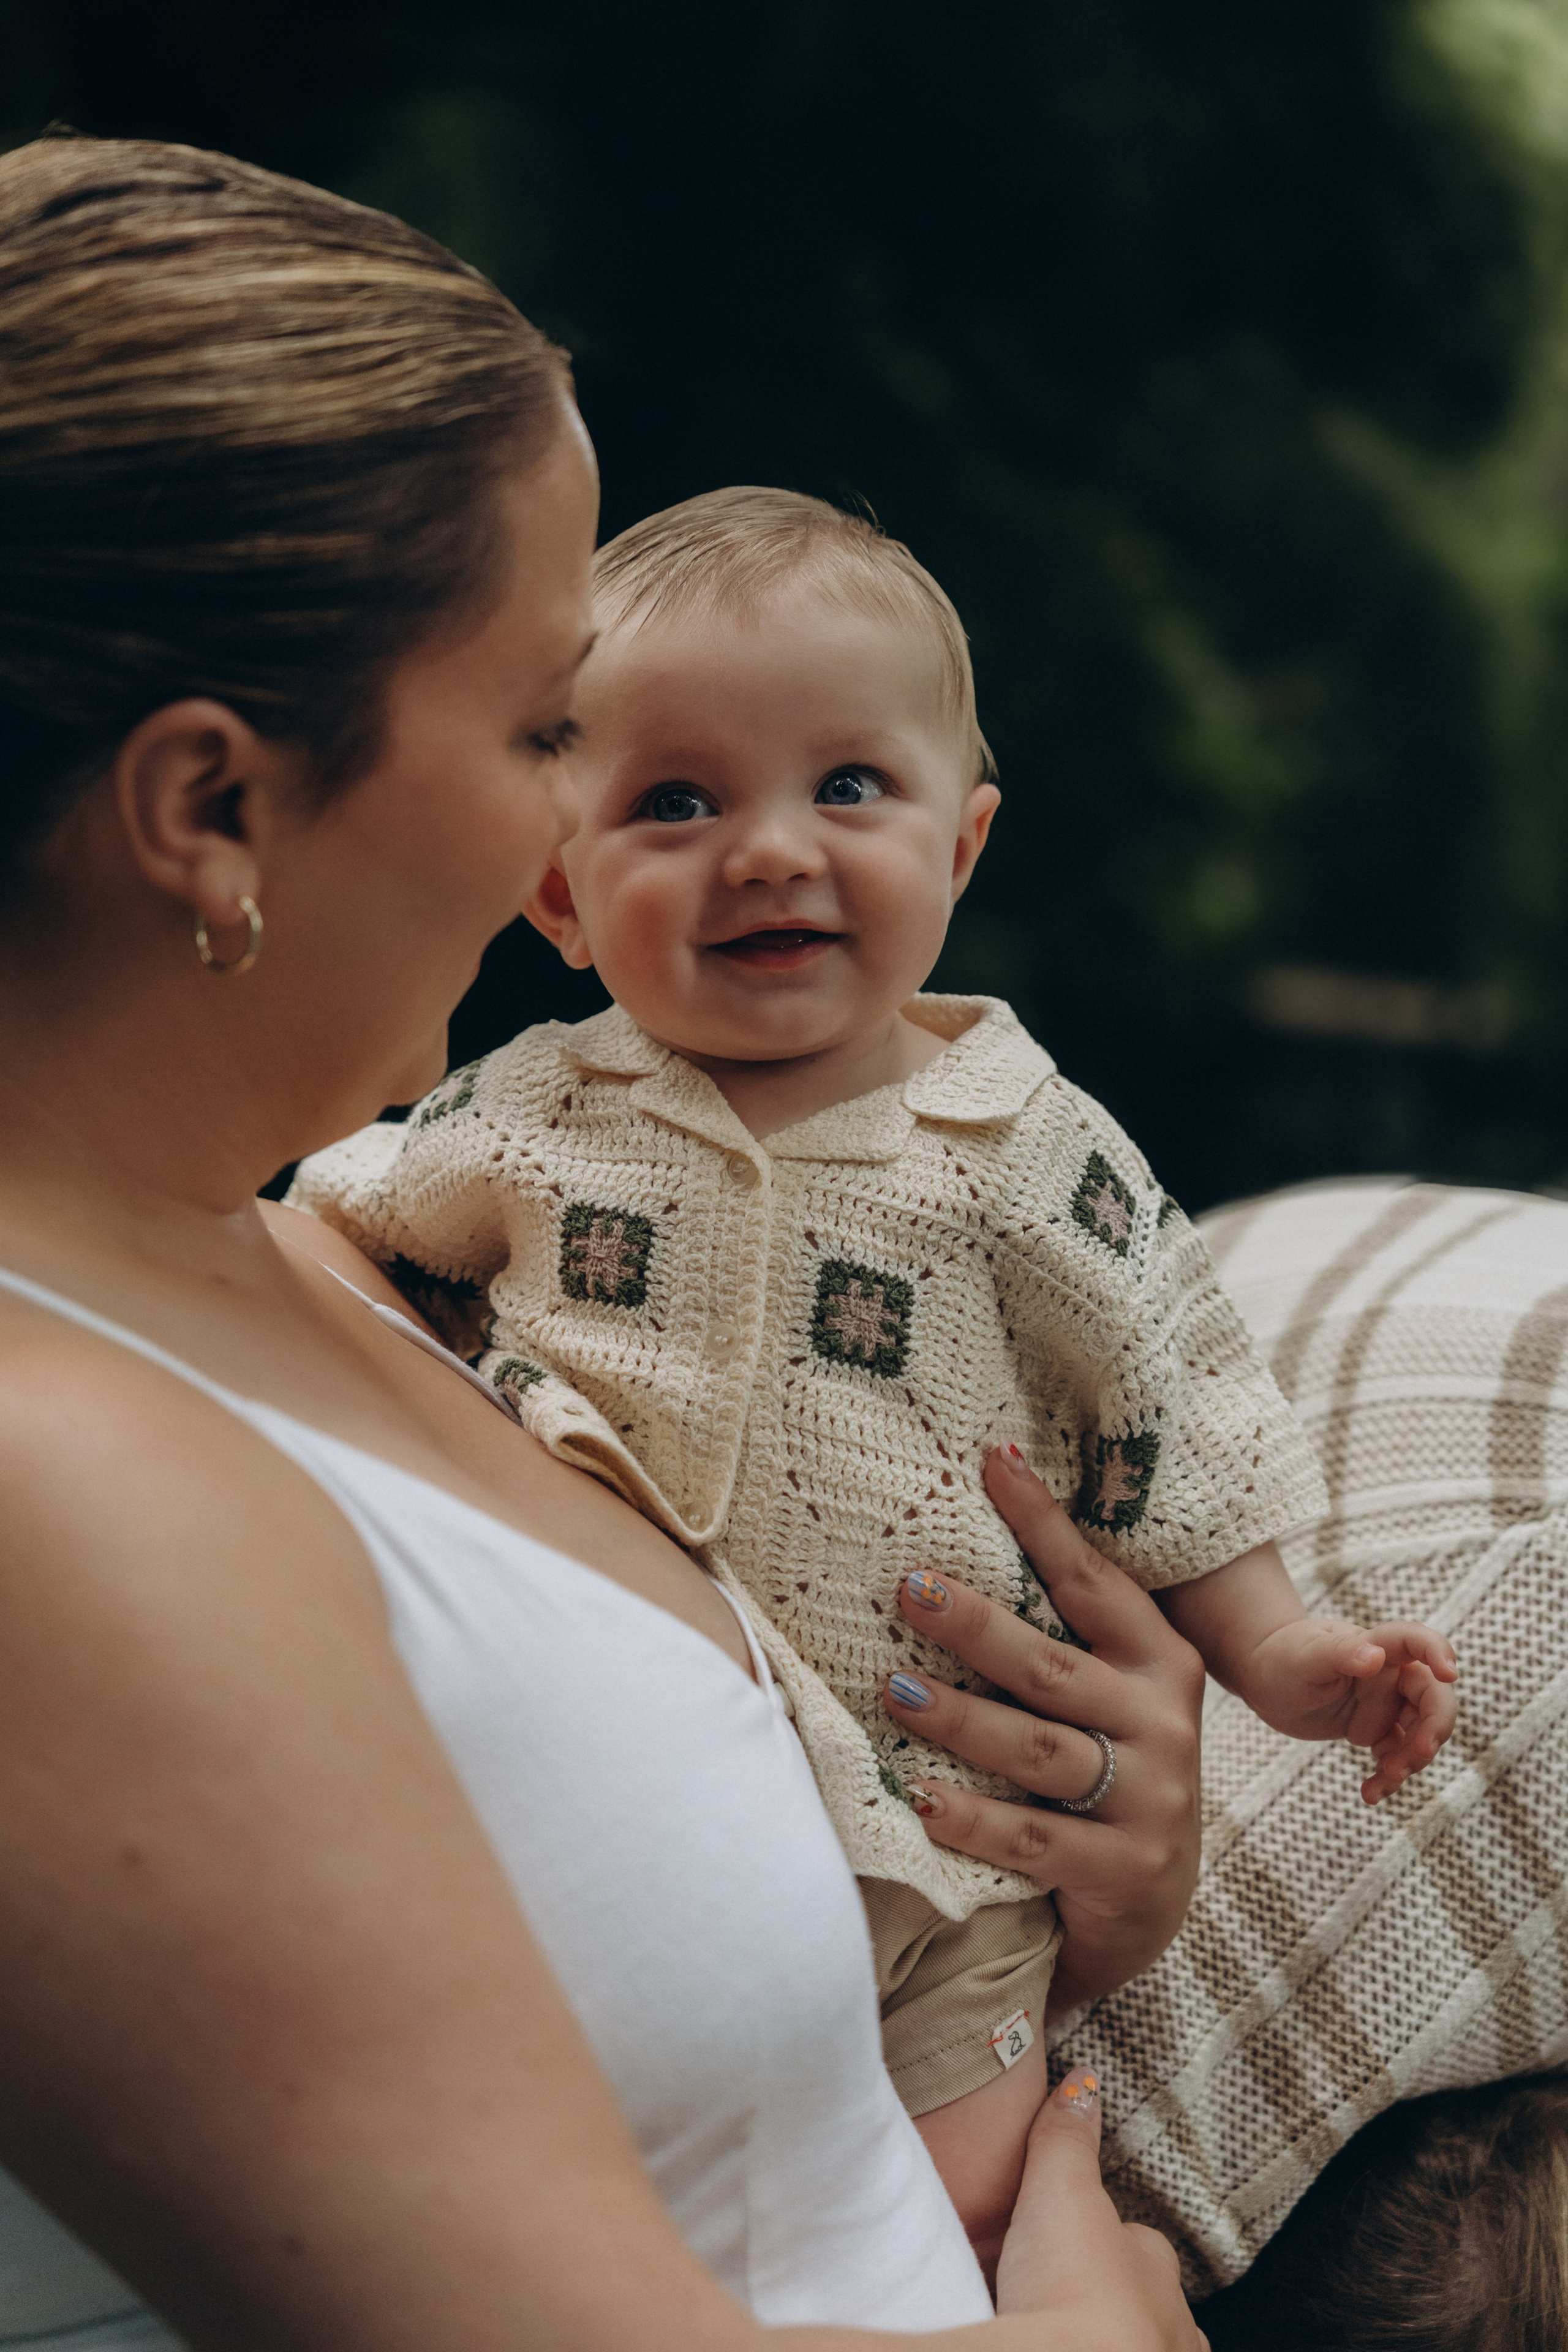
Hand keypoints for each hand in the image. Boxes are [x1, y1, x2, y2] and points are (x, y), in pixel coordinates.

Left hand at [884, 1445, 1206, 2015]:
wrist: (1146, 1911)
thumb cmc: (1104, 1775)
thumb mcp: (1103, 1696)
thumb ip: (1058, 1633)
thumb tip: (957, 1545)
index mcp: (1160, 1662)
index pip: (1093, 1582)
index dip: (1043, 1523)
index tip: (992, 1460)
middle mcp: (1163, 1722)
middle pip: (1053, 1666)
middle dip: (978, 1624)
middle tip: (909, 1587)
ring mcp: (1150, 1799)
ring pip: (1039, 1751)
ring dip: (962, 1720)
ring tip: (895, 1690)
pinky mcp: (1124, 1870)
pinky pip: (1033, 1841)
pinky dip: (972, 1819)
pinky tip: (919, 1796)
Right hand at [995, 2065, 1206, 2349]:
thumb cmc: (1073, 2289)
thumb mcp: (1061, 2191)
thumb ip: (1067, 2138)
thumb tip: (1084, 2080)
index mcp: (1156, 2265)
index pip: (1142, 2244)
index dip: (1110, 2237)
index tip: (1073, 2239)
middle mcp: (1171, 2323)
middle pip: (1147, 2302)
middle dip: (1118, 2296)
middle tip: (1069, 2292)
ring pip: (1142, 2344)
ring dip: (1114, 2336)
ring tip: (1072, 2330)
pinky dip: (1094, 2351)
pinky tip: (1066, 2347)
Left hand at [1240, 1616, 1458, 1803]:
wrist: (1264, 1681)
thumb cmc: (1283, 1658)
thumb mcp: (1305, 1657)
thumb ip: (1338, 1654)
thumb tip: (1375, 1657)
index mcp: (1374, 1645)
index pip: (1414, 1640)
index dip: (1438, 1651)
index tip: (1450, 1673)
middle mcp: (1389, 1674)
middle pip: (1432, 1696)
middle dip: (1434, 1727)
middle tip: (1418, 1755)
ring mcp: (1386, 1703)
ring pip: (1420, 1733)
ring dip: (1411, 1760)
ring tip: (1384, 1781)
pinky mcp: (1377, 1729)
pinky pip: (1397, 1755)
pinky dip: (1389, 1777)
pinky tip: (1370, 1793)